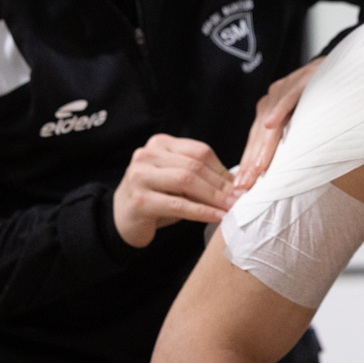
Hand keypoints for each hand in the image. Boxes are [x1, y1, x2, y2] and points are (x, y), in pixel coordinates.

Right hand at [113, 134, 234, 247]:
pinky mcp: (139, 200)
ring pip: (187, 181)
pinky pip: (179, 205)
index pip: (200, 151)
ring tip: (231, 208)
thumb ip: (201, 176)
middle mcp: (147, 155)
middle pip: (194, 166)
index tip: (241, 185)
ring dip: (214, 197)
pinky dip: (202, 212)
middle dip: (221, 185)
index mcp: (160, 143)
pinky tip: (217, 217)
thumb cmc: (156, 198)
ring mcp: (140, 176)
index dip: (222, 169)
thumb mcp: (178, 181)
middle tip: (240, 199)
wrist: (122, 220)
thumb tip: (238, 183)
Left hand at [234, 57, 324, 190]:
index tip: (241, 187)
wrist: (343, 65)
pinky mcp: (302, 80)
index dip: (248, 162)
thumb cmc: (324, 96)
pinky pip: (289, 98)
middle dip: (250, 162)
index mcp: (270, 108)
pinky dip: (279, 111)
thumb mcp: (303, 118)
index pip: (255, 139)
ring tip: (257, 169)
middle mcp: (273, 97)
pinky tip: (270, 125)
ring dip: (263, 146)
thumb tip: (279, 167)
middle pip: (258, 134)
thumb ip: (289, 136)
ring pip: (270, 119)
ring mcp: (286, 88)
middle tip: (244, 186)